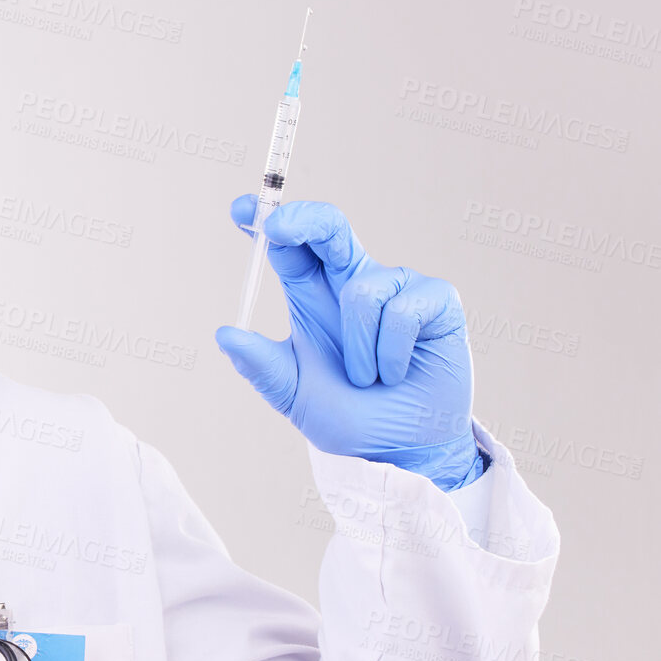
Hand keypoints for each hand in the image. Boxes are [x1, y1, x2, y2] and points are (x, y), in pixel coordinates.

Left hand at [215, 197, 481, 490]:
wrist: (400, 449)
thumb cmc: (348, 416)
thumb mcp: (294, 394)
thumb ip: (262, 366)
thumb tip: (224, 335)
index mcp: (312, 293)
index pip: (288, 245)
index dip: (265, 221)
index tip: (242, 211)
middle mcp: (352, 281)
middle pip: (329, 227)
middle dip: (304, 219)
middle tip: (278, 227)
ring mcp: (397, 287)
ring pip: (363, 291)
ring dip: (358, 348)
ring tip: (368, 378)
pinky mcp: (437, 301)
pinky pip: (404, 310)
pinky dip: (392, 353)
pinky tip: (398, 372)